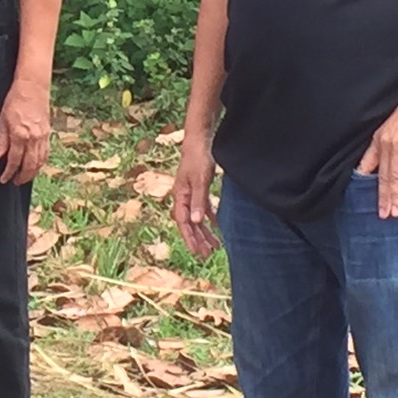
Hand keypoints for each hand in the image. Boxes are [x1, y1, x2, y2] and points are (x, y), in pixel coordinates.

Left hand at [0, 77, 50, 184]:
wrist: (32, 88)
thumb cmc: (14, 101)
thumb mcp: (2, 120)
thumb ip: (1, 141)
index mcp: (20, 135)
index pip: (14, 161)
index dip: (8, 173)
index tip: (3, 179)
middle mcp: (33, 138)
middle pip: (29, 165)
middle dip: (22, 177)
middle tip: (14, 182)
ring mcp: (42, 136)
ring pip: (40, 161)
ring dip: (32, 173)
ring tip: (24, 177)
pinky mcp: (47, 133)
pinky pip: (46, 153)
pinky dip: (41, 163)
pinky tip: (35, 166)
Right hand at [171, 133, 219, 257]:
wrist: (198, 142)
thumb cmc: (197, 160)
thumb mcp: (200, 181)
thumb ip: (198, 201)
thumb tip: (195, 222)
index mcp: (180, 197)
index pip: (183, 223)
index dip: (190, 239)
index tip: (197, 253)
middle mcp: (183, 198)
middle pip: (190, 224)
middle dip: (197, 240)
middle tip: (206, 255)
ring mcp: (191, 194)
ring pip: (197, 218)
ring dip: (204, 232)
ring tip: (214, 246)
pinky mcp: (199, 189)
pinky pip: (203, 209)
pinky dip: (210, 219)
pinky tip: (217, 227)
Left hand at [356, 91, 397, 217]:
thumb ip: (397, 146)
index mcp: (379, 140)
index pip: (367, 165)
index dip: (365, 182)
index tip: (364, 198)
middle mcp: (384, 144)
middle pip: (382, 176)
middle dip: (383, 197)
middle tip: (383, 215)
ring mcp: (397, 144)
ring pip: (394, 175)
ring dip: (396, 196)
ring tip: (396, 212)